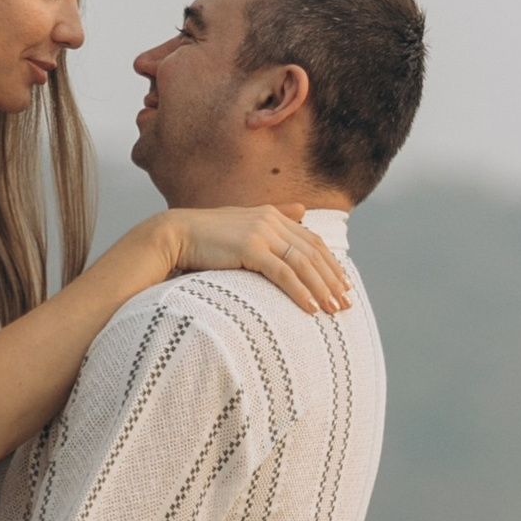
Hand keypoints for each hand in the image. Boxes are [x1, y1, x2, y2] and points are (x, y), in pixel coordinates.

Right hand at [164, 203, 352, 315]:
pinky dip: (300, 291)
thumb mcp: (244, 222)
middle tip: (346, 302)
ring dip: (321, 289)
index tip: (342, 284)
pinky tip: (312, 308)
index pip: (311, 241)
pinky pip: (283, 273)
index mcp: (271, 215)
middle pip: (312, 253)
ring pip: (302, 264)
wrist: (174, 235)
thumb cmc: (205, 236)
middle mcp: (270, 221)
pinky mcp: (250, 249)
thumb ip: (275, 217)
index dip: (330, 263)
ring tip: (334, 310)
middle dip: (332, 279)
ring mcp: (261, 233)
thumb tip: (303, 211)